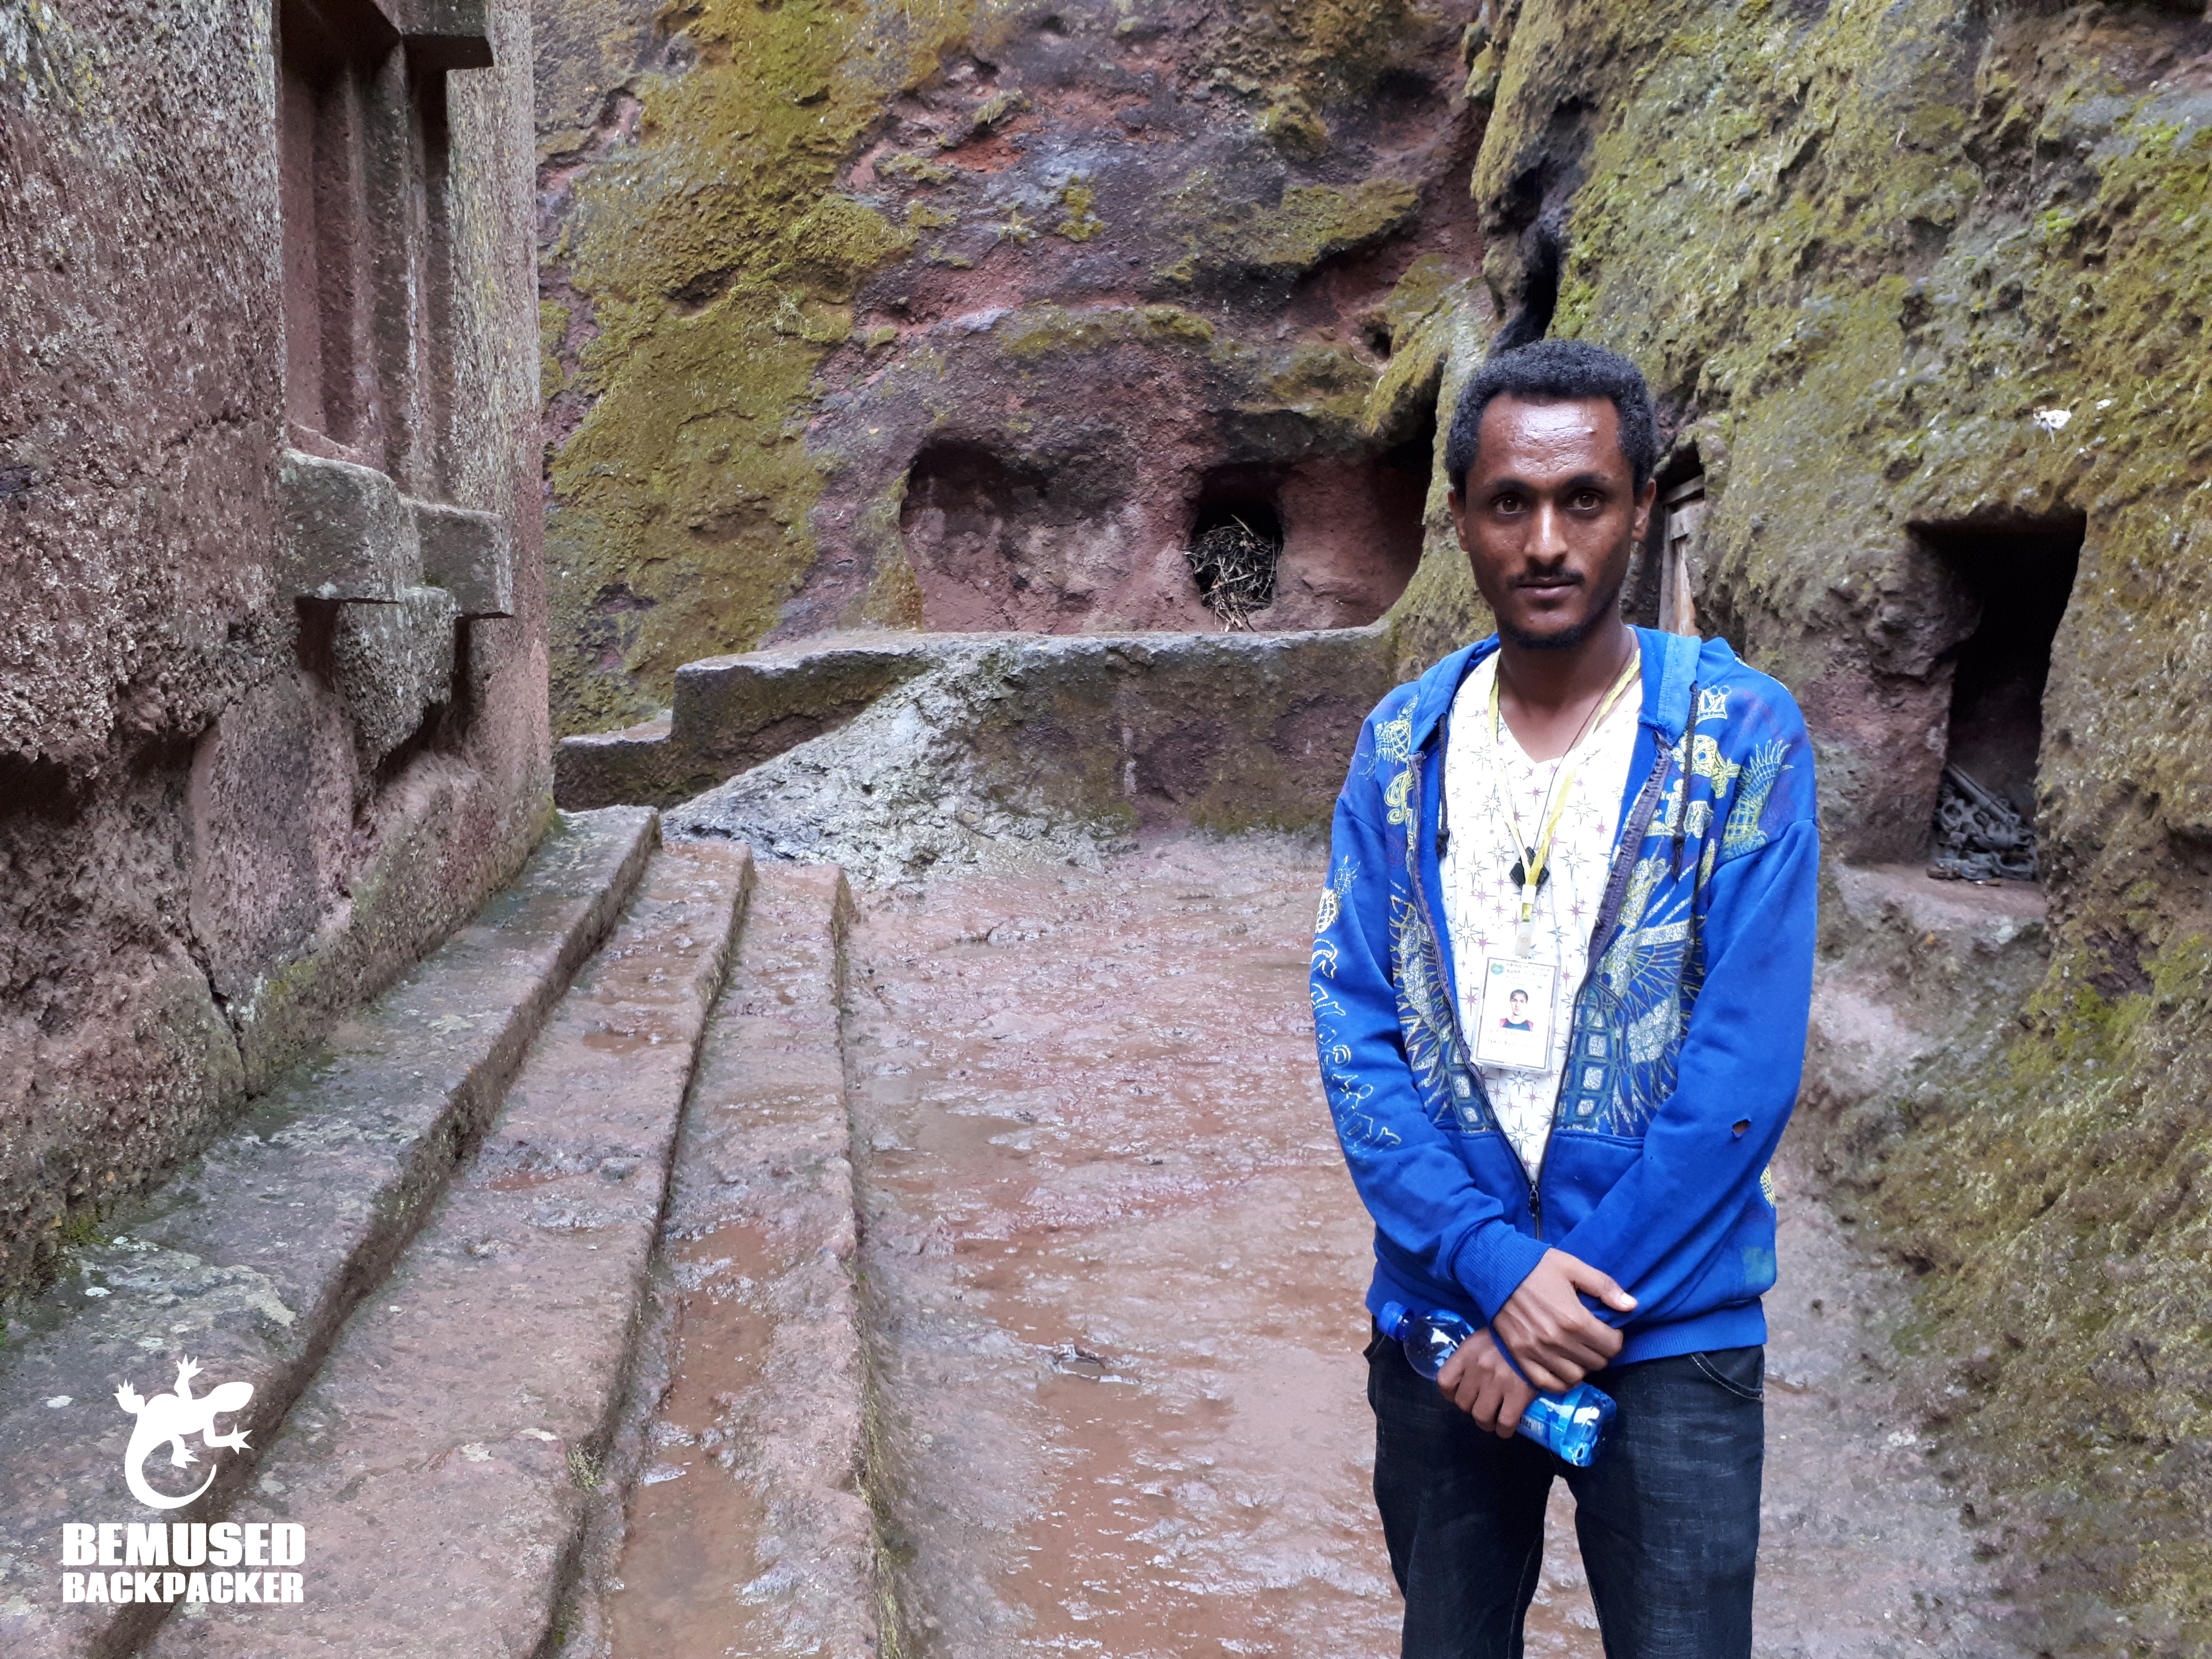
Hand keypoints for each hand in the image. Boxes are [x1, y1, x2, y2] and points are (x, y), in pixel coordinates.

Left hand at [1436, 1328, 1536, 1436]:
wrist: (1540, 1334)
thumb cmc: (1510, 1337)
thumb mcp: (1484, 1339)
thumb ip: (1473, 1357)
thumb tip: (1470, 1377)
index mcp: (1468, 1353)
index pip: (1445, 1381)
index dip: (1451, 1393)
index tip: (1461, 1394)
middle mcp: (1479, 1368)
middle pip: (1463, 1403)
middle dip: (1471, 1408)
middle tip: (1482, 1406)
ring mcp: (1498, 1383)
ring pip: (1481, 1417)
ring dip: (1486, 1423)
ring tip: (1493, 1420)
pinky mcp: (1518, 1394)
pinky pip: (1504, 1423)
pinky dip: (1503, 1430)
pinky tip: (1505, 1428)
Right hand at [1491, 1248, 1635, 1391]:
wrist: (1494, 1269)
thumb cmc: (1535, 1265)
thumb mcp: (1573, 1267)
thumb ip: (1604, 1287)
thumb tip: (1631, 1306)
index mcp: (1574, 1319)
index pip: (1612, 1345)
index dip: (1616, 1337)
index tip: (1608, 1329)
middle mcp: (1557, 1341)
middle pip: (1597, 1362)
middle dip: (1601, 1351)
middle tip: (1593, 1338)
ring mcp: (1537, 1352)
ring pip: (1575, 1376)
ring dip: (1582, 1366)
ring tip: (1577, 1351)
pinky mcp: (1520, 1357)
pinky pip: (1548, 1383)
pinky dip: (1560, 1381)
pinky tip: (1563, 1368)